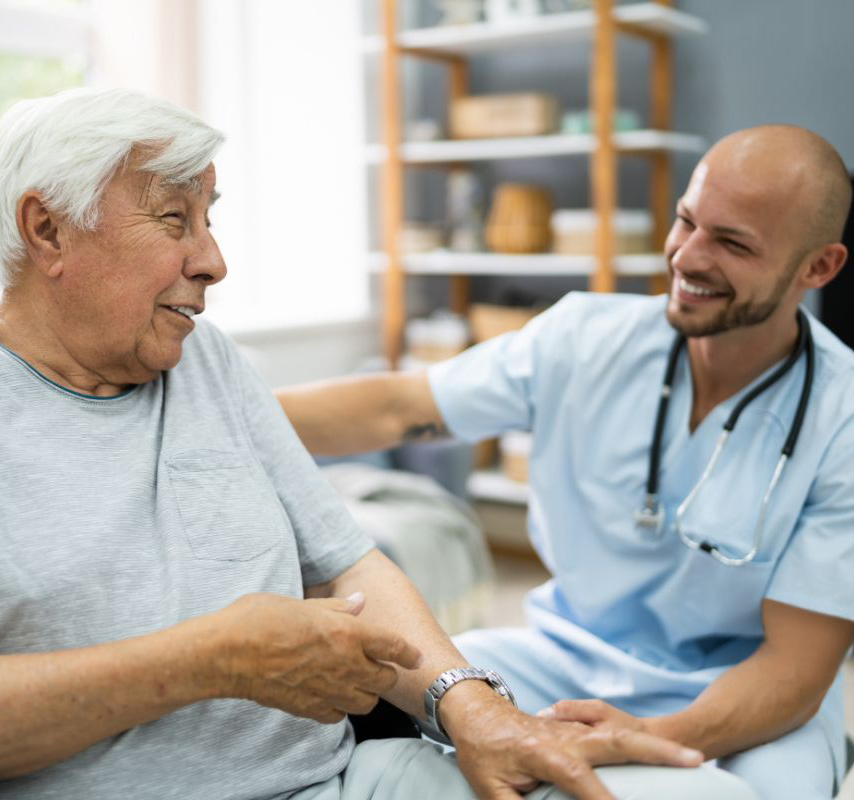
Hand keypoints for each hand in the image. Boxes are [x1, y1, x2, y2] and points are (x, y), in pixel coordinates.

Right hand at [204, 591, 421, 722]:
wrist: (228, 653)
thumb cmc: (262, 617)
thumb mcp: (304, 602)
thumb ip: (338, 608)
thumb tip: (361, 603)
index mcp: (348, 632)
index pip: (393, 646)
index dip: (408, 652)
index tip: (415, 655)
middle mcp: (345, 664)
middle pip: (385, 678)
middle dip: (388, 672)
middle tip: (380, 664)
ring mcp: (328, 690)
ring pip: (367, 702)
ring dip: (367, 692)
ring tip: (357, 680)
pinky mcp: (309, 708)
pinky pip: (339, 715)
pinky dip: (341, 707)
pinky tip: (332, 694)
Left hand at [441, 686, 702, 799]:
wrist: (476, 711)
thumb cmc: (482, 752)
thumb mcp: (488, 788)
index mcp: (542, 751)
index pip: (576, 776)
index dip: (599, 797)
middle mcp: (566, 738)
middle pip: (615, 740)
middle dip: (655, 752)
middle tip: (693, 760)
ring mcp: (576, 732)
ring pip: (622, 734)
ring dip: (659, 745)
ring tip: (696, 757)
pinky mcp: (579, 733)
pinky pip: (616, 736)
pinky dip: (645, 745)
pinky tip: (671, 756)